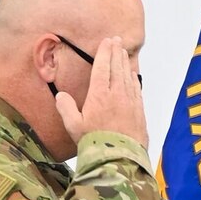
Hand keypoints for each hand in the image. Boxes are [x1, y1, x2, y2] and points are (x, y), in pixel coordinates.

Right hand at [56, 35, 147, 151]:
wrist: (119, 158)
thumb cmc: (94, 143)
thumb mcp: (73, 126)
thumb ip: (66, 108)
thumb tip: (61, 95)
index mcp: (99, 95)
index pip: (102, 67)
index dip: (104, 53)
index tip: (106, 42)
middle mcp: (116, 94)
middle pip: (117, 68)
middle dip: (116, 52)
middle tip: (116, 41)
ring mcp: (130, 102)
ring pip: (128, 76)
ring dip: (125, 63)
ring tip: (124, 53)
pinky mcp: (139, 111)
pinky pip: (137, 89)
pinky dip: (134, 79)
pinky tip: (133, 75)